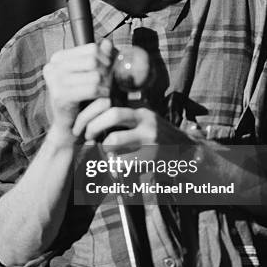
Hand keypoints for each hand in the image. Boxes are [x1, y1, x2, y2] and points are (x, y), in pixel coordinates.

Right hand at [43, 39, 112, 134]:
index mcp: (58, 58)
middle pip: (93, 60)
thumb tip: (107, 42)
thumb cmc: (82, 98)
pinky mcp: (60, 95)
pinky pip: (92, 88)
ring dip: (107, 84)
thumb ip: (98, 57)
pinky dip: (102, 93)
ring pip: (95, 75)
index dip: (106, 58)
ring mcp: (54, 80)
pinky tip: (104, 97)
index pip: (91, 48)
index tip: (110, 70)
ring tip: (108, 90)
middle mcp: (53, 66)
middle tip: (112, 82)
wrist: (69, 126)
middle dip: (107, 71)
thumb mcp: (90, 74)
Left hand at [73, 104, 192, 152]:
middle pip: (112, 115)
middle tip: (88, 137)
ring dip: (102, 147)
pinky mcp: (152, 156)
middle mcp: (145, 119)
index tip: (81, 126)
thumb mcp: (142, 118)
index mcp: (139, 108)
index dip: (90, 113)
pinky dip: (114, 164)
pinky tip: (116, 164)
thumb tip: (90, 119)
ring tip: (104, 151)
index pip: (109, 102)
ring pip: (114, 140)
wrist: (185, 149)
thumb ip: (122, 115)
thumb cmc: (155, 134)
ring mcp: (149, 138)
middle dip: (93, 127)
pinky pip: (122, 161)